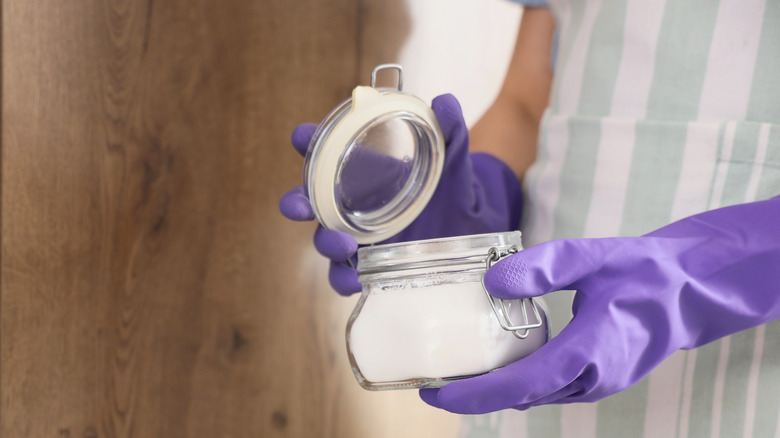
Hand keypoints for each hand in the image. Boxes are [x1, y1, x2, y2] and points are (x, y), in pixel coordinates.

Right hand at [279, 94, 522, 294]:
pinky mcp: (369, 266)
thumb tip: (446, 102)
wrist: (471, 231)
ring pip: (324, 240)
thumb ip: (451, 134)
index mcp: (364, 169)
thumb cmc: (452, 191)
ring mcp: (358, 236)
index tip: (302, 136)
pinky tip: (356, 280)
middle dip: (297, 201)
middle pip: (310, 201)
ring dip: (324, 242)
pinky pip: (346, 276)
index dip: (307, 142)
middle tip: (299, 205)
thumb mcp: (454, 165)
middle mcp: (352, 202)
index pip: (325, 150)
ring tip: (343, 245)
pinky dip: (345, 280)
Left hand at [420, 196, 779, 413]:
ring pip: (530, 395)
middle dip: (471, 394)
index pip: (517, 386)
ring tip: (451, 369)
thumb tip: (492, 282)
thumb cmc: (643, 273)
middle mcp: (589, 380)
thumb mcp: (592, 256)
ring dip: (491, 389)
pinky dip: (514, 382)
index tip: (432, 391)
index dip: (471, 393)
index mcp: (588, 353)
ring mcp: (593, 385)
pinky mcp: (593, 380)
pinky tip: (493, 361)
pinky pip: (544, 388)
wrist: (688, 293)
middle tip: (429, 377)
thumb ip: (543, 267)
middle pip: (516, 397)